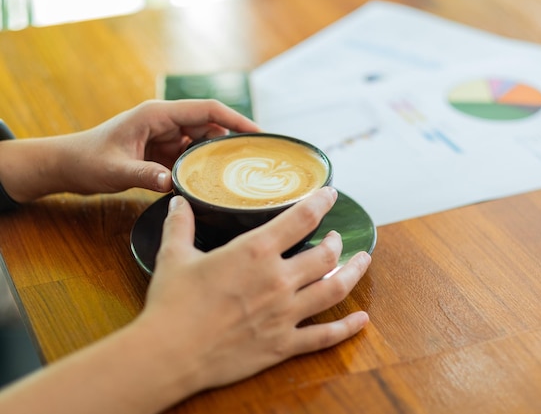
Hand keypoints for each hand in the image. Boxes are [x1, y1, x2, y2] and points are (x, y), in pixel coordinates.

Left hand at [64, 99, 260, 194]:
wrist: (68, 165)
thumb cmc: (88, 160)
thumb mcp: (115, 169)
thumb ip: (144, 175)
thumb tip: (173, 184)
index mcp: (157, 115)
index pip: (205, 109)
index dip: (234, 118)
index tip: (257, 132)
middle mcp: (165, 122)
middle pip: (210, 125)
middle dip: (232, 139)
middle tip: (255, 158)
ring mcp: (165, 137)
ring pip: (203, 142)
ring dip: (218, 155)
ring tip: (240, 172)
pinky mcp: (163, 152)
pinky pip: (191, 156)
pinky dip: (203, 166)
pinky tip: (215, 181)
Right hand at [139, 186, 370, 390]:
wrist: (169, 354)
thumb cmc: (171, 304)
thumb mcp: (173, 257)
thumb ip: (180, 227)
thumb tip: (179, 204)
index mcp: (255, 252)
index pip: (301, 218)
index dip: (320, 202)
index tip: (329, 194)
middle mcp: (278, 280)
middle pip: (326, 255)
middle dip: (337, 242)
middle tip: (337, 237)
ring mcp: (285, 314)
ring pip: (335, 290)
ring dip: (353, 274)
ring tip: (362, 261)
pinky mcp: (283, 344)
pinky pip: (324, 336)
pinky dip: (347, 328)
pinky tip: (362, 320)